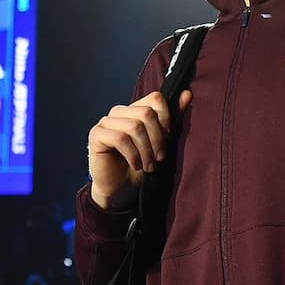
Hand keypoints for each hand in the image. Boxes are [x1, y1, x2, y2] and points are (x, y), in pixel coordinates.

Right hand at [87, 89, 192, 209]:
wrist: (122, 190)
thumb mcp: (162, 143)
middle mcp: (120, 112)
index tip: (167, 139)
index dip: (166, 119)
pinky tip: (136, 165)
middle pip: (147, 113)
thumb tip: (187, 94)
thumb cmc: (142, 167)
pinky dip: (132, 155)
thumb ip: (173, 119)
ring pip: (134, 126)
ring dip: (146, 150)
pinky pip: (120, 138)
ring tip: (149, 166)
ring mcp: (106, 122)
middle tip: (159, 158)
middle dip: (158, 139)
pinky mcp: (96, 135)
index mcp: (136, 110)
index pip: (156, 98)